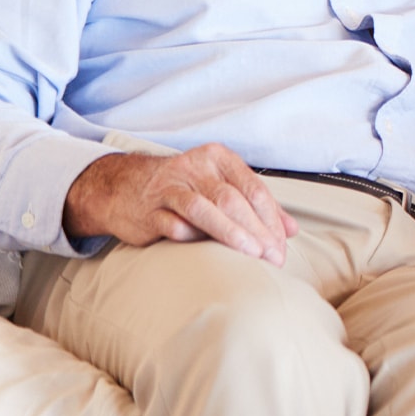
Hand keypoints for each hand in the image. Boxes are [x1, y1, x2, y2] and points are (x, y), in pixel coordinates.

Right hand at [61, 145, 297, 263]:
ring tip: (252, 254)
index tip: (282, 245)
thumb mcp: (221, 187)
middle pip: (232, 199)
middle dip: (257, 230)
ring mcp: (168, 188)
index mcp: (217, 159)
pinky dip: (190, 236)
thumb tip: (291, 230)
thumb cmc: (183, 189)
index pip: (253, 188)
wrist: (122, 188)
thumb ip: (257, 206)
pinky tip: (206, 251)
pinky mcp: (147, 211)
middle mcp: (193, 168)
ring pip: (204, 208)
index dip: (271, 218)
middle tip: (273, 256)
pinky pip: (171, 224)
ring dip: (231, 233)